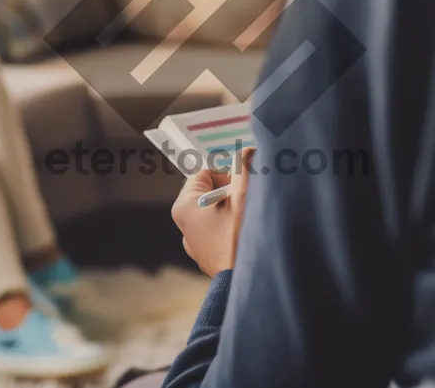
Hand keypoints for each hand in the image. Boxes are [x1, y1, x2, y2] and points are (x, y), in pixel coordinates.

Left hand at [172, 148, 253, 276]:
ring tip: (249, 219)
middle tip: (249, 201)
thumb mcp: (243, 196)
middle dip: (233, 192)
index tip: (244, 183)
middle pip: (212, 190)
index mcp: (184, 206)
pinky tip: (247, 235)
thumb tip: (246, 151)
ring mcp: (196, 241)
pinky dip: (235, 227)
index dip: (227, 173)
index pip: (205, 172)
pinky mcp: (209, 254)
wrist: (247, 282)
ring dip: (236, 209)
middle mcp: (185, 224)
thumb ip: (244, 167)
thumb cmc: (240, 240)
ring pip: (218, 210)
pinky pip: (222, 229)